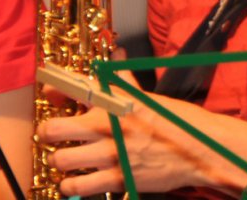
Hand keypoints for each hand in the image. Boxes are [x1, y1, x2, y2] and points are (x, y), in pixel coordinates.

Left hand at [37, 76, 237, 196]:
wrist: (199, 149)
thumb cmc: (176, 121)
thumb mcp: (148, 97)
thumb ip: (124, 82)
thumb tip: (116, 59)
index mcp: (114, 103)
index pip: (72, 89)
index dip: (53, 90)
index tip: (51, 93)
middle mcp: (107, 128)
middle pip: (53, 130)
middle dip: (47, 132)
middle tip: (52, 134)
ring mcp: (110, 155)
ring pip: (60, 160)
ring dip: (59, 160)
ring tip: (66, 159)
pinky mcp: (117, 179)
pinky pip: (78, 187)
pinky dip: (70, 186)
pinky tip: (74, 181)